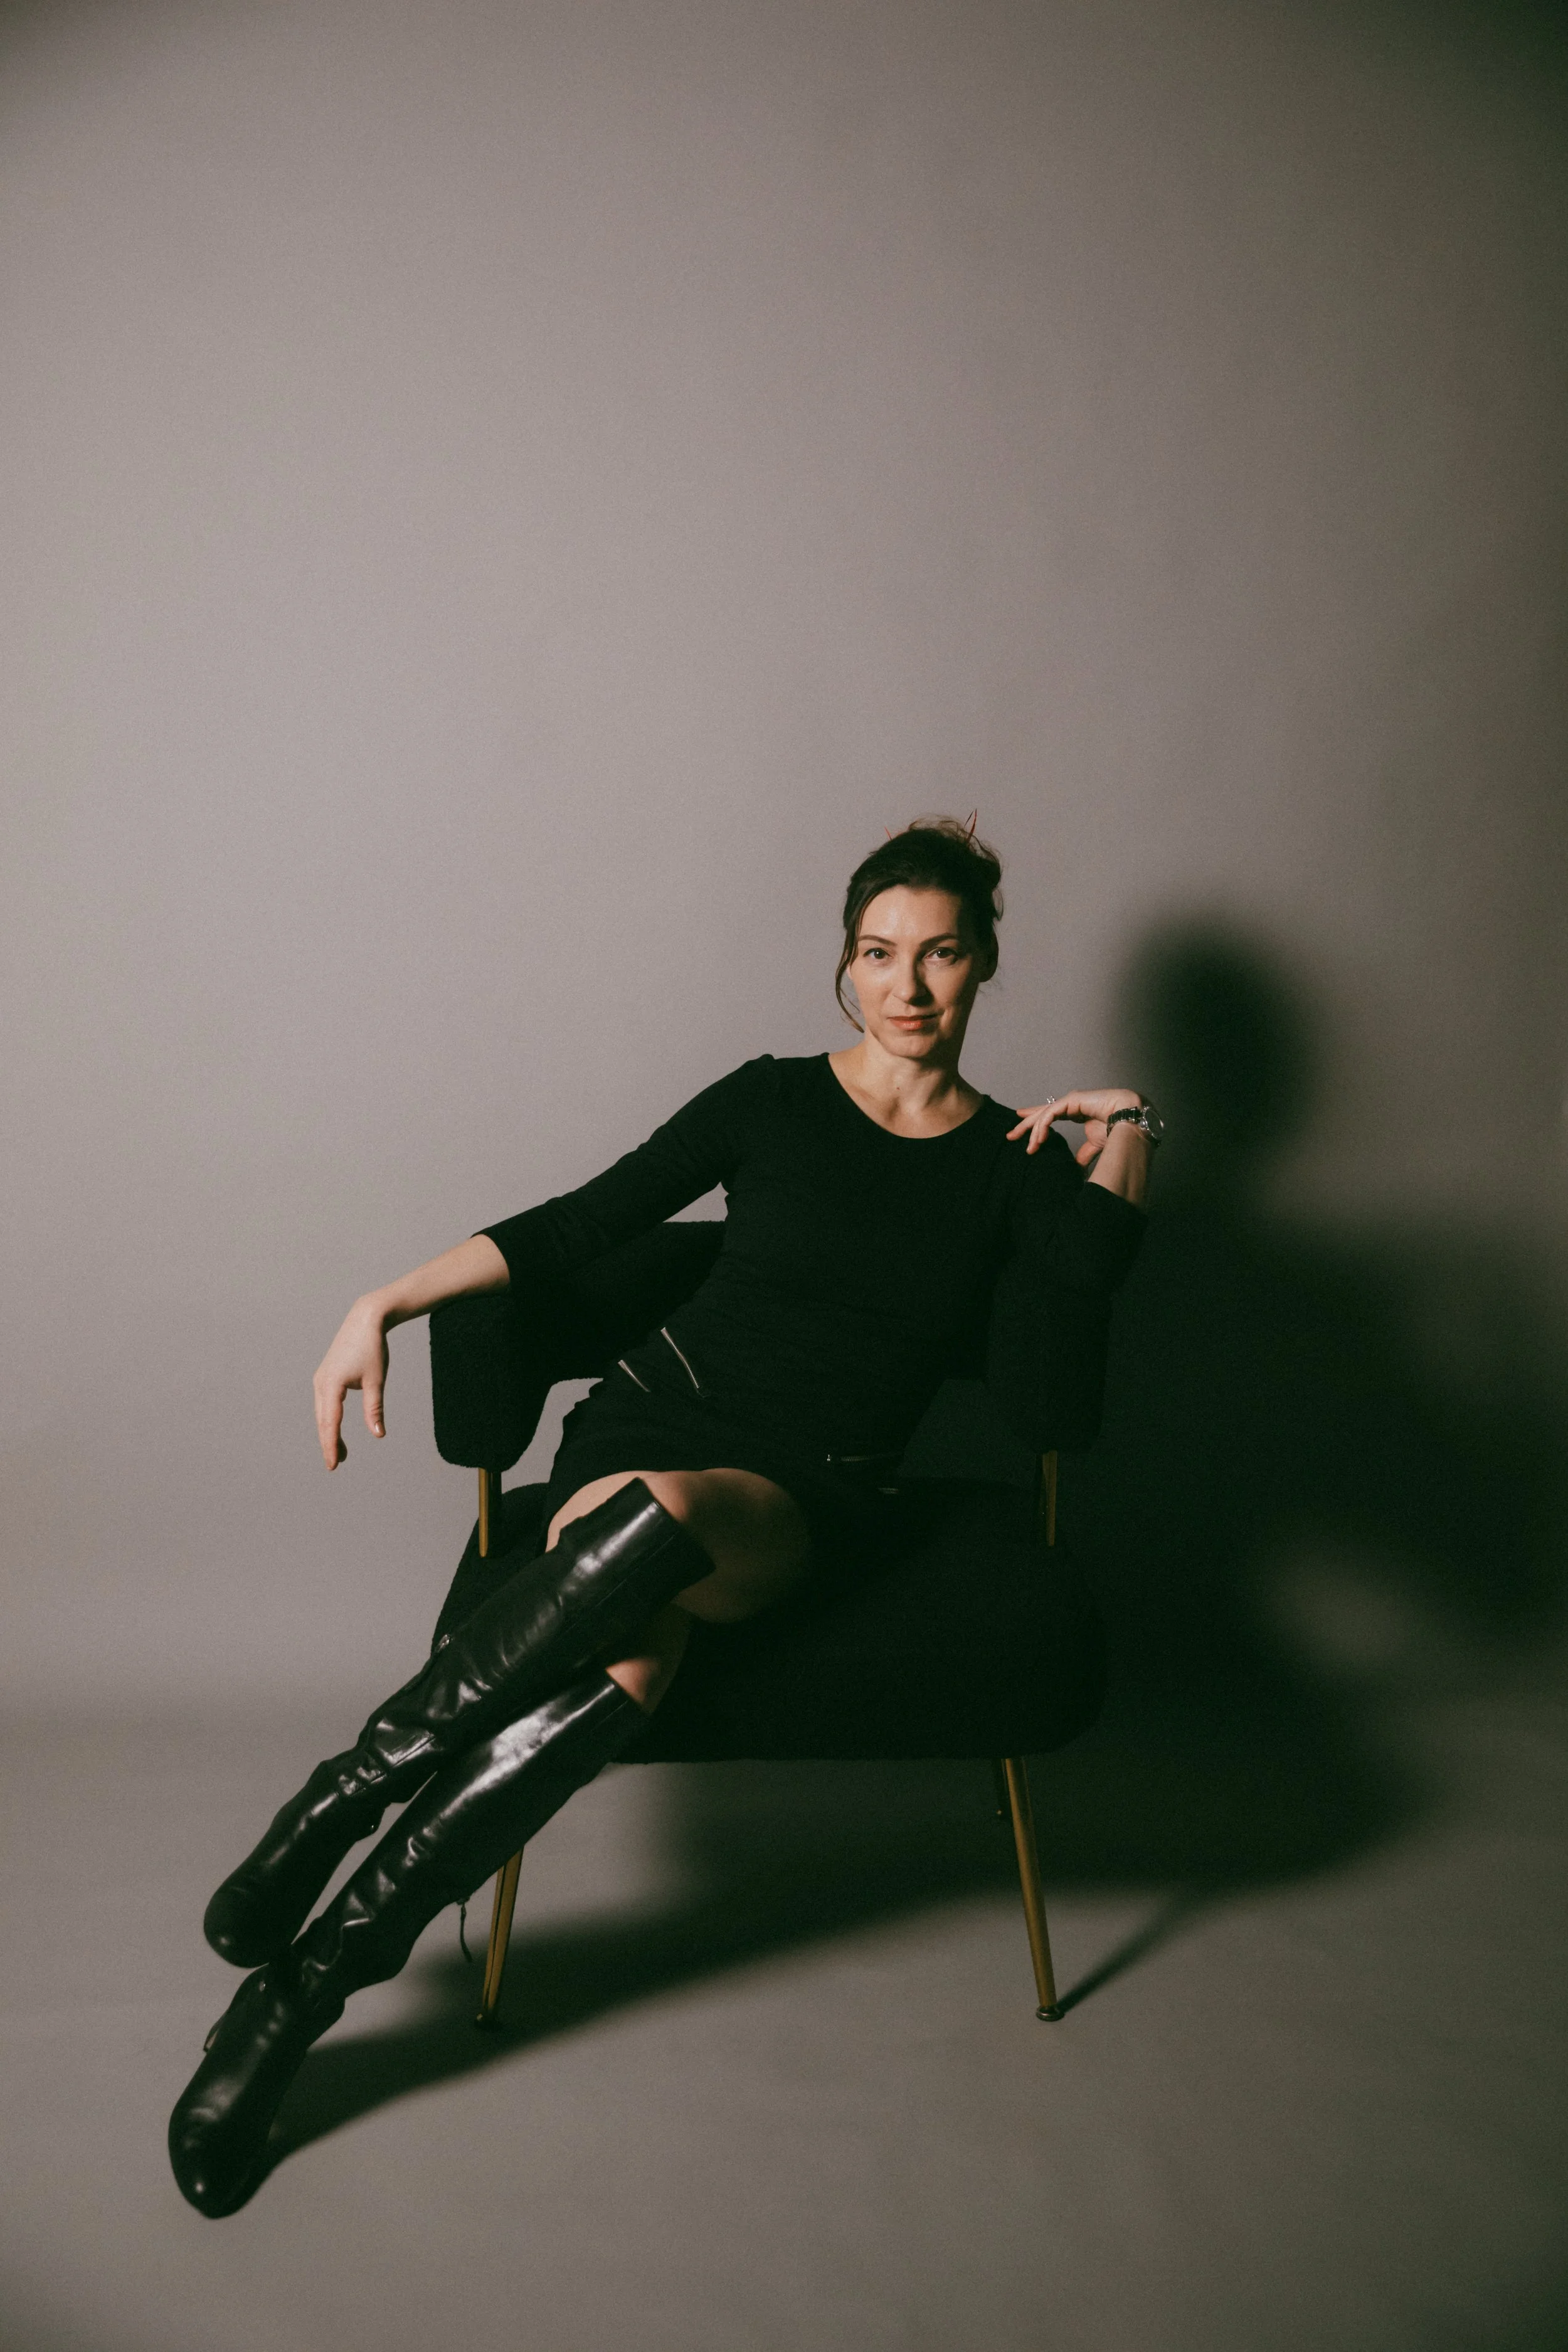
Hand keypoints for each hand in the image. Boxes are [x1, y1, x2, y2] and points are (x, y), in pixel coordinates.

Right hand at [312, 1296, 390, 1469]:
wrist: (366, 1319)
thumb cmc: (373, 1348)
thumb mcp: (376, 1381)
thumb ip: (375, 1409)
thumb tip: (378, 1435)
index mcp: (331, 1385)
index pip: (330, 1423)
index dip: (330, 1446)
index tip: (332, 1465)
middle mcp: (321, 1383)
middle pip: (323, 1421)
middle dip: (329, 1443)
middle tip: (336, 1464)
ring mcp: (321, 1378)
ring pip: (322, 1413)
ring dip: (329, 1432)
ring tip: (340, 1452)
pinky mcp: (325, 1375)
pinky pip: (324, 1403)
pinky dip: (329, 1418)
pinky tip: (336, 1427)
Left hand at [1007, 1089, 1144, 1164]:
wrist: (1129, 1120)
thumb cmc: (1116, 1129)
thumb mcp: (1093, 1146)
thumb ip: (1082, 1155)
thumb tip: (1075, 1170)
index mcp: (1074, 1111)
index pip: (1049, 1116)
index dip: (1034, 1122)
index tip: (1020, 1131)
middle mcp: (1070, 1104)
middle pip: (1041, 1113)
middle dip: (1025, 1125)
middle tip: (1011, 1136)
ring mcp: (1070, 1100)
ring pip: (1044, 1114)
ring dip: (1033, 1131)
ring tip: (1029, 1147)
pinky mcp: (1071, 1100)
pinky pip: (1051, 1113)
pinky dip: (1043, 1126)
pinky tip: (1038, 1139)